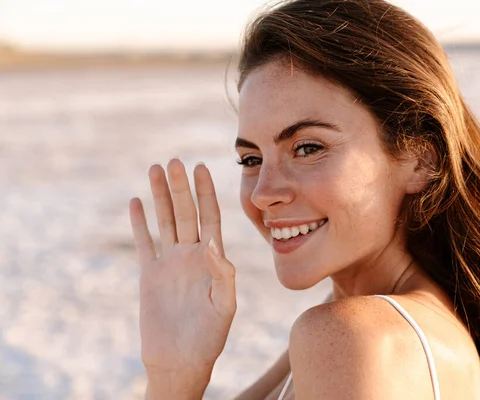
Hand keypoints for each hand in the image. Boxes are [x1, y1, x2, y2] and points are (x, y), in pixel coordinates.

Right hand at [129, 159, 235, 388]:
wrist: (181, 360)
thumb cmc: (210, 337)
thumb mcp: (225, 307)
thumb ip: (223, 274)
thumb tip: (212, 243)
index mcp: (213, 260)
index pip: (211, 218)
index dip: (206, 193)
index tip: (202, 167)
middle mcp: (192, 255)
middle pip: (186, 213)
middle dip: (180, 187)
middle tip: (174, 161)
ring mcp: (170, 263)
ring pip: (165, 221)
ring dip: (160, 197)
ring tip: (155, 168)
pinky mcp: (150, 275)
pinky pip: (144, 242)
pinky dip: (139, 223)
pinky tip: (136, 202)